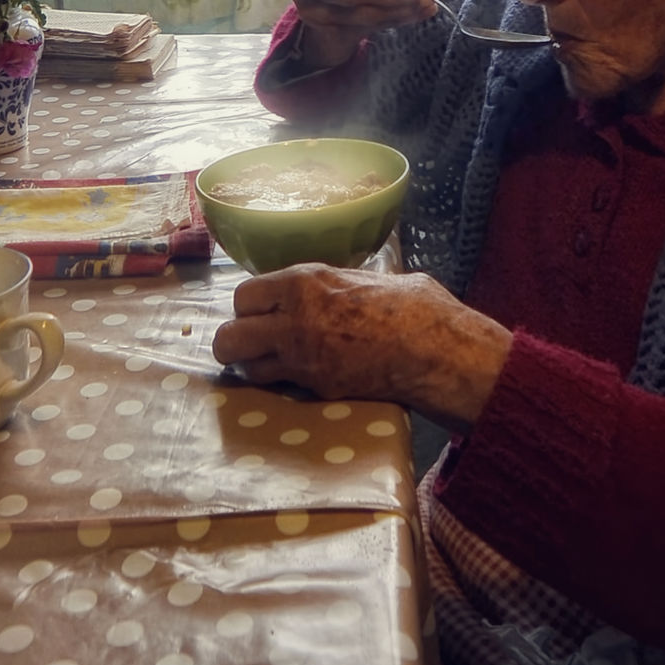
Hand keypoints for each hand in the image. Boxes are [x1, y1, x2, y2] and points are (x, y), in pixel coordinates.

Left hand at [213, 264, 511, 428]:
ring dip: (254, 364)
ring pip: (246, 367)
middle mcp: (292, 319)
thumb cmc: (413, 306)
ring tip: (272, 362)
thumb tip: (338, 282)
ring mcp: (301, 357)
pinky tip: (300, 375)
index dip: (251, 306)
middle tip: (253, 342)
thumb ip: (339, 282)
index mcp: (304, 282)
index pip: (244, 294)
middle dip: (235, 340)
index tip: (263, 311)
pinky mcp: (315, 387)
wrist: (434, 349)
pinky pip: (279, 386)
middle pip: (229, 335)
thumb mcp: (369, 277)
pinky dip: (281, 383)